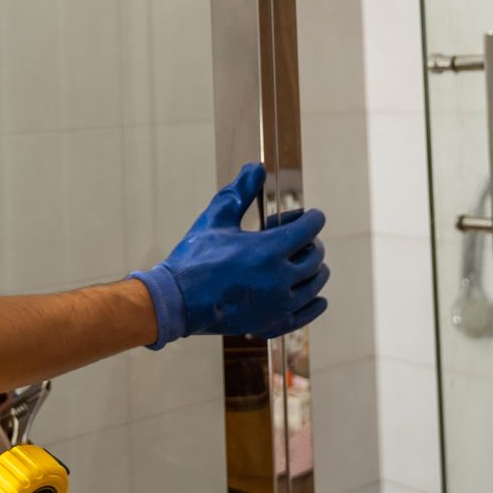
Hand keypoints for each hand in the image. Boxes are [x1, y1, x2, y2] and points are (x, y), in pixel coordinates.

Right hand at [129, 162, 328, 348]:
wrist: (177, 301)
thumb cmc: (195, 257)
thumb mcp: (217, 219)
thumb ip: (239, 192)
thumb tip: (256, 168)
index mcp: (269, 250)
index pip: (308, 230)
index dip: (314, 219)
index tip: (313, 216)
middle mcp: (280, 279)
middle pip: (315, 258)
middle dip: (314, 244)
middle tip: (306, 240)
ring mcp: (278, 305)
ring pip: (315, 286)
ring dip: (316, 272)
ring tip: (308, 265)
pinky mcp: (272, 324)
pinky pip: (307, 314)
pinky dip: (314, 304)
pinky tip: (315, 298)